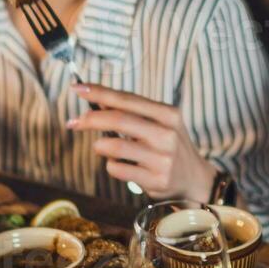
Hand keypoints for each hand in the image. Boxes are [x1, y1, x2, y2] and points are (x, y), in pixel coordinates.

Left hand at [66, 84, 217, 201]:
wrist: (194, 179)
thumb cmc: (169, 147)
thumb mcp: (160, 123)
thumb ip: (133, 111)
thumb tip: (98, 99)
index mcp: (168, 114)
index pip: (127, 99)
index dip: (99, 92)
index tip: (77, 88)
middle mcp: (167, 134)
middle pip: (119, 120)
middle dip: (90, 119)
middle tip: (74, 122)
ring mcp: (163, 158)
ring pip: (115, 146)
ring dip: (100, 146)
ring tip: (102, 147)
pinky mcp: (156, 180)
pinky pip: (118, 169)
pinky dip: (110, 165)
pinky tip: (118, 165)